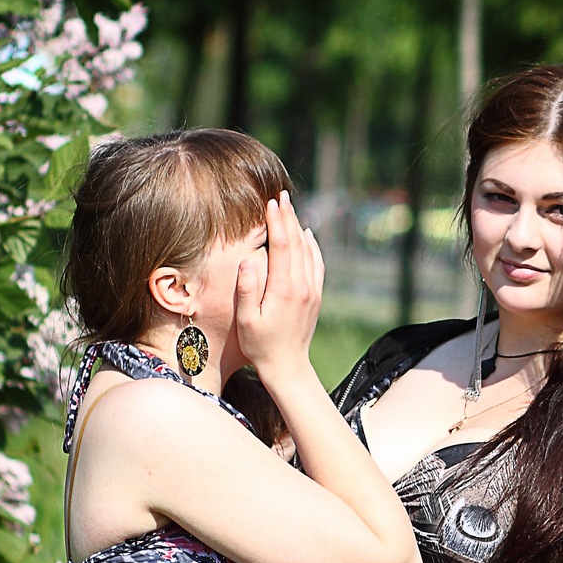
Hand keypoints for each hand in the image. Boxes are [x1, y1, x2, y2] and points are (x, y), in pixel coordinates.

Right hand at [235, 190, 323, 387]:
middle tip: (281, 195)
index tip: (271, 202)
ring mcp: (312, 291)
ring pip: (308, 250)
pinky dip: (312, 246)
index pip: (283, 246)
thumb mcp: (246, 321)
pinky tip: (306, 234)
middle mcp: (303, 287)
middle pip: (297, 242)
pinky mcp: (315, 296)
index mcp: (285, 289)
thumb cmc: (260, 345)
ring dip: (299, 227)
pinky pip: (317, 264)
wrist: (288, 367)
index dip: (277, 222)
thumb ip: (246, 291)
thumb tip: (248, 261)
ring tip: (290, 208)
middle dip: (288, 217)